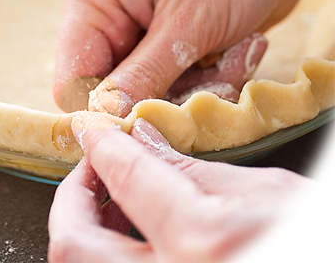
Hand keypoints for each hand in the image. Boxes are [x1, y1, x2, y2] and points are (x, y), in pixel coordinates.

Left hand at [48, 118, 308, 262]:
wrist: (322, 261)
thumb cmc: (319, 238)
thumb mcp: (267, 192)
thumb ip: (192, 170)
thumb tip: (143, 140)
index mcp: (203, 240)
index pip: (126, 176)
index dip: (100, 145)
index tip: (89, 130)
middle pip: (73, 244)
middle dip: (70, 198)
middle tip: (90, 169)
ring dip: (85, 227)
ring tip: (111, 198)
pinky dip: (108, 250)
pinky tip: (130, 232)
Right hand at [53, 0, 330, 114]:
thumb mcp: (187, 25)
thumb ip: (142, 78)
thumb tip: (104, 126)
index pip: (71, 80)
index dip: (102, 114)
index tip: (147, 126)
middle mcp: (105, 17)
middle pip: (111, 93)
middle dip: (164, 99)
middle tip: (212, 81)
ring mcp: (134, 32)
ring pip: (148, 96)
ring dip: (196, 89)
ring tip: (235, 53)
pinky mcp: (163, 44)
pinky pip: (174, 87)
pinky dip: (209, 81)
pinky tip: (238, 49)